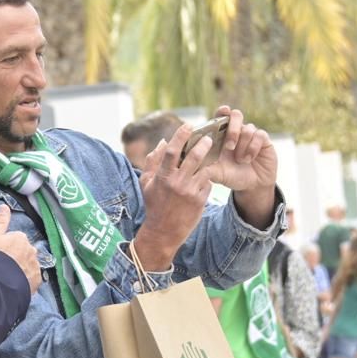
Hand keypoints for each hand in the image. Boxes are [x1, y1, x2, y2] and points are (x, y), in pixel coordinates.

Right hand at [0, 205, 40, 294]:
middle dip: (17, 256)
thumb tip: (4, 206)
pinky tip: (16, 281)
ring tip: (10, 275)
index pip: (16, 239)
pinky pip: (32, 277)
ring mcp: (35, 265)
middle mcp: (32, 249)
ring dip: (23, 267)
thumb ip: (0, 221)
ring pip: (30, 264)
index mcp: (21, 237)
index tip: (0, 254)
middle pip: (25, 251)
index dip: (8, 247)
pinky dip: (27, 278)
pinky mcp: (37, 279)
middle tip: (5, 265)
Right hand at [132, 124, 212, 269]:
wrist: (163, 232)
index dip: (181, 135)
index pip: (172, 151)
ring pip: (205, 169)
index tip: (188, 125)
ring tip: (210, 155)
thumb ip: (152, 161)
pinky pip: (207, 184)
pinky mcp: (200, 201)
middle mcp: (177, 183)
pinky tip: (203, 180)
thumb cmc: (154, 205)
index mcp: (162, 176)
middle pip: (194, 157)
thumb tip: (163, 142)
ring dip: (208, 161)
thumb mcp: (146, 183)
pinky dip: (206, 180)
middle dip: (203, 144)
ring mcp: (190, 192)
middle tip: (208, 138)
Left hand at [204, 106, 276, 192]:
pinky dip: (253, 148)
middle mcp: (237, 131)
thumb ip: (207, 168)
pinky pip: (259, 135)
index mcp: (223, 135)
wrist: (253, 185)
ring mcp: (250, 134)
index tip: (223, 110)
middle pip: (236, 115)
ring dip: (243, 146)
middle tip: (229, 146)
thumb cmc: (232, 176)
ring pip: (247, 128)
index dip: (222, 111)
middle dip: (232, 130)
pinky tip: (250, 158)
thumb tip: (194, 165)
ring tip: (241, 160)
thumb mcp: (218, 174)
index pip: (221, 116)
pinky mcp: (263, 139)